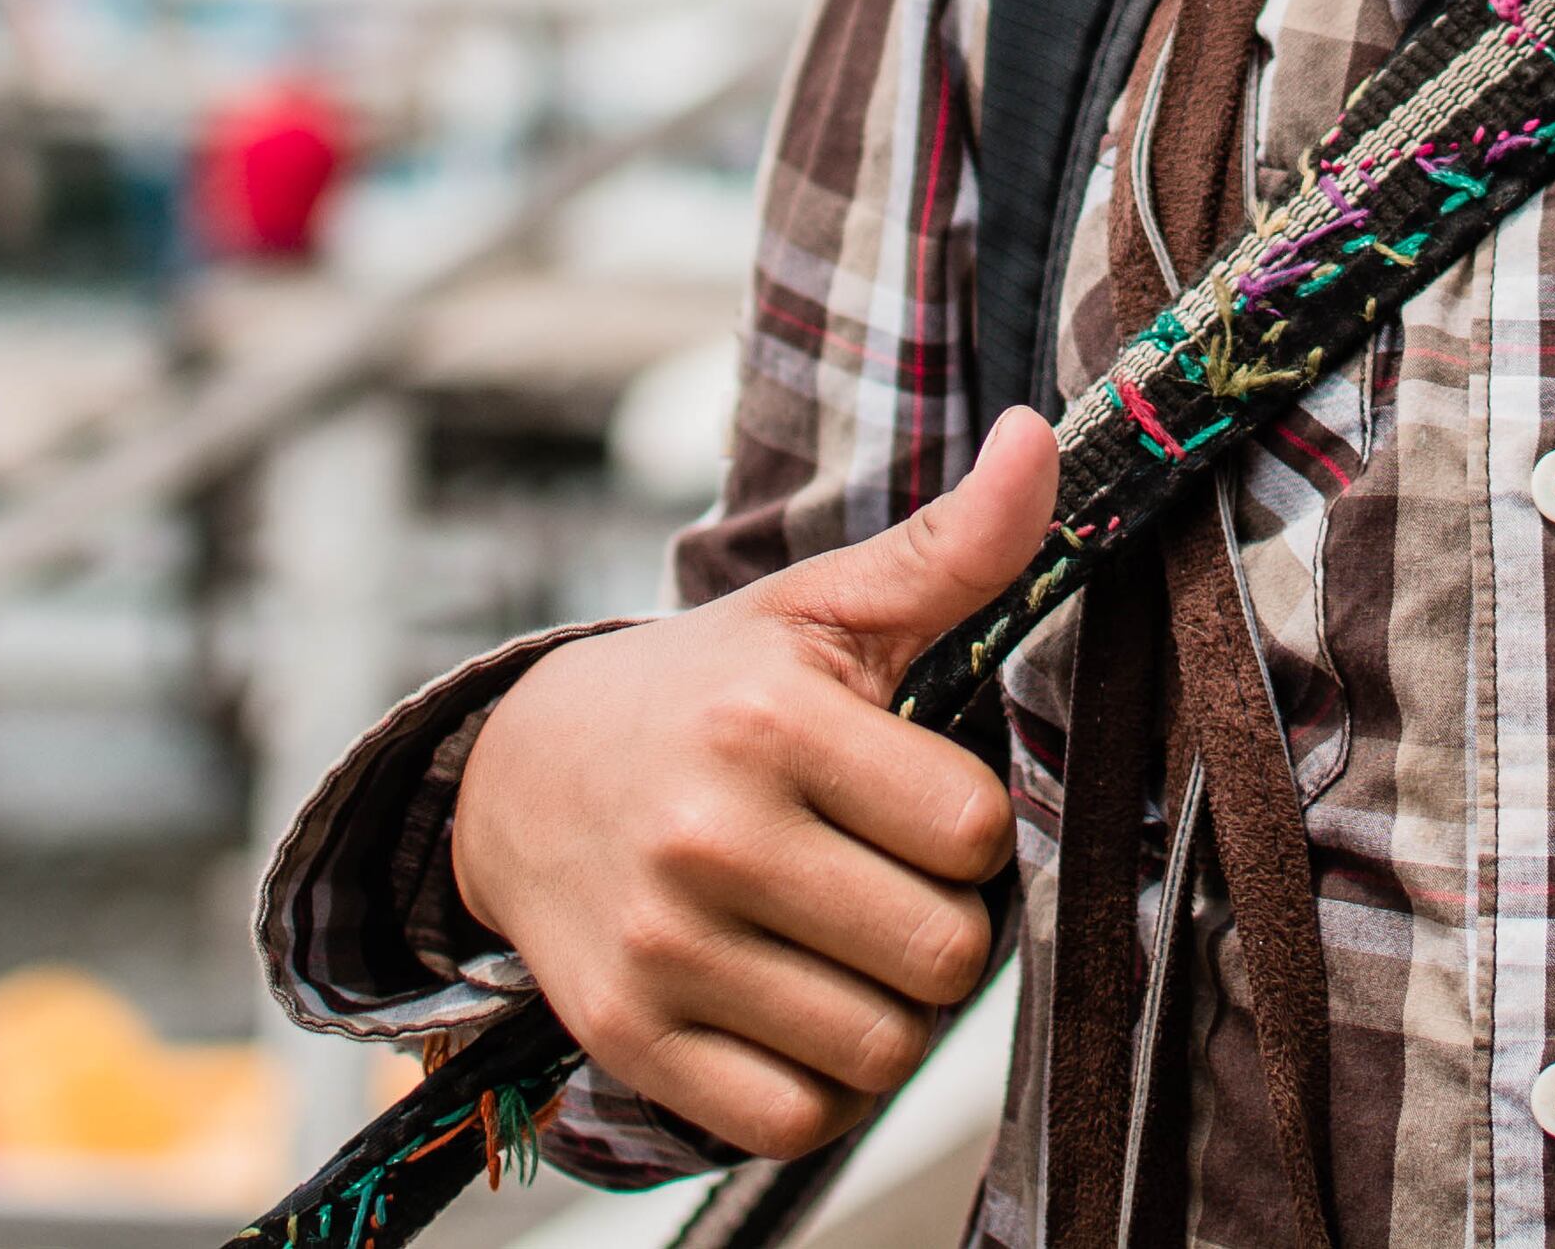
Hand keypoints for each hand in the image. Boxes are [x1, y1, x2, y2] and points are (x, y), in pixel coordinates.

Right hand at [454, 407, 1058, 1156]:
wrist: (514, 776)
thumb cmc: (702, 688)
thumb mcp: (817, 608)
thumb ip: (949, 546)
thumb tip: (1039, 439)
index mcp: (770, 723)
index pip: (972, 830)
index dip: (969, 825)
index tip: (917, 801)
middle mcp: (710, 838)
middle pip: (942, 954)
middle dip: (945, 926)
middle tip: (894, 883)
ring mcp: (665, 950)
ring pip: (881, 1049)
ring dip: (892, 1009)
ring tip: (852, 946)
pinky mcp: (632, 1040)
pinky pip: (794, 1115)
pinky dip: (822, 1084)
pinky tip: (802, 1012)